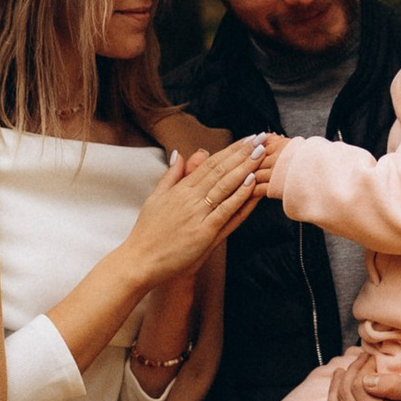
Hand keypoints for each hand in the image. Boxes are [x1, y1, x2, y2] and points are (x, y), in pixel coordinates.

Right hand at [123, 135, 275, 288]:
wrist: (140, 261)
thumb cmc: (148, 233)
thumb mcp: (156, 198)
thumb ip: (170, 176)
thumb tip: (179, 154)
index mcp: (179, 189)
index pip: (210, 164)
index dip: (230, 150)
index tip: (246, 140)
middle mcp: (189, 198)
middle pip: (220, 170)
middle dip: (242, 153)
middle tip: (260, 139)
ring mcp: (197, 214)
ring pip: (225, 186)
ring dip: (244, 168)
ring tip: (260, 154)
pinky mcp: (204, 232)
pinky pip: (225, 210)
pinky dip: (239, 196)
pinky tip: (251, 183)